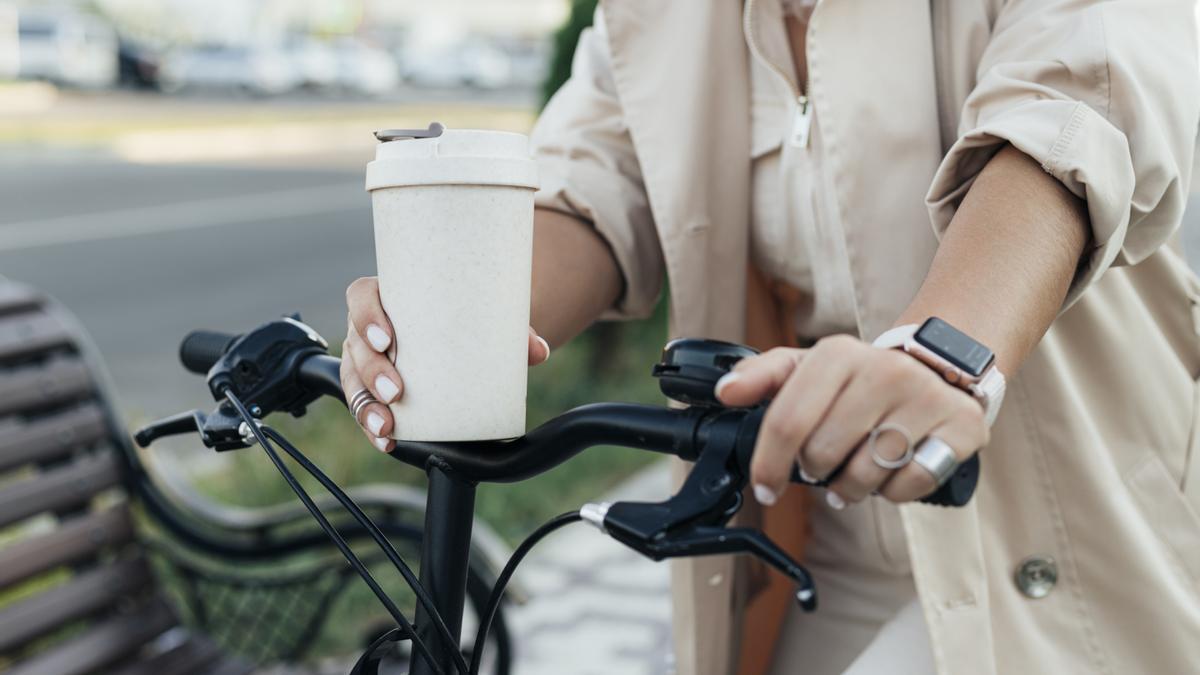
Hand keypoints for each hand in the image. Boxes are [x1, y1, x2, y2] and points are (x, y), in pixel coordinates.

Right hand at [340, 276, 550, 451]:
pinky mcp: (374, 388)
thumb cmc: (470, 317)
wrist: (470, 334)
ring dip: (366, 406)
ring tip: (388, 426)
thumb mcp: (488, 317)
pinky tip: (387, 441)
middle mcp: (370, 327)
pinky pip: (363, 407)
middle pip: (356, 345)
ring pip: (354, 380)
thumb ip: (514, 332)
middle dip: (372, 371)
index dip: (367, 315)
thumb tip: (538, 351)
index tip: (387, 337)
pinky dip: (372, 426)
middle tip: (398, 391)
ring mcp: (368, 359)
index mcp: (389, 297)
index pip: (362, 297)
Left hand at [715, 335, 987, 508]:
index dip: (769, 465)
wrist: (940, 365)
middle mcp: (885, 370)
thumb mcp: (811, 368)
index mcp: (839, 354)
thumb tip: (726, 392)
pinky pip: (908, 485)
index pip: (787, 422)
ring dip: (851, 486)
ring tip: (855, 471)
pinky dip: (893, 491)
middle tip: (823, 463)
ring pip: (864, 475)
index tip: (765, 488)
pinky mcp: (962, 428)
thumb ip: (763, 376)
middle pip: (822, 455)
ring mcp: (926, 399)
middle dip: (814, 470)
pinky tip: (894, 469)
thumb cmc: (861, 379)